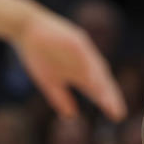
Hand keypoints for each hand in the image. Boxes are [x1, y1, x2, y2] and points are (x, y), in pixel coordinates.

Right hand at [12, 6, 126, 121]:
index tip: (116, 116)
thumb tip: (71, 116)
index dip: (107, 101)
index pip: (97, 88)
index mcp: (80, 71)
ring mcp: (82, 49)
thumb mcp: (49, 81)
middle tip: (118, 113)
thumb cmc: (37, 53)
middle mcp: (86, 60)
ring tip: (109, 101)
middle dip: (110, 96)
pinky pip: (85, 54)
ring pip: (97, 68)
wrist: (25, 27)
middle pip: (102, 79)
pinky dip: (90, 67)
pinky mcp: (75, 39)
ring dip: (103, 85)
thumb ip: (60, 97)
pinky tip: (93, 79)